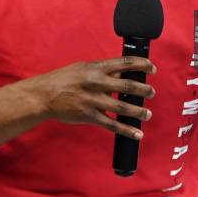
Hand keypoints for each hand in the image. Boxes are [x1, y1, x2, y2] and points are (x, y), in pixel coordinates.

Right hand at [27, 57, 156, 139]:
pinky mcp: (90, 116)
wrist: (45, 95)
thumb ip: (103, 70)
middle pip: (128, 85)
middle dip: (143, 89)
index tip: (152, 68)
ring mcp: (94, 100)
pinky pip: (112, 124)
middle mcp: (97, 82)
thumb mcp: (84, 68)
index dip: (142, 64)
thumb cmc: (64, 79)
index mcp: (97, 67)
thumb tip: (123, 73)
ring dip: (139, 111)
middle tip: (151, 92)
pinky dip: (126, 130)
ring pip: (122, 106)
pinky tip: (137, 133)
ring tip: (148, 114)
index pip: (125, 63)